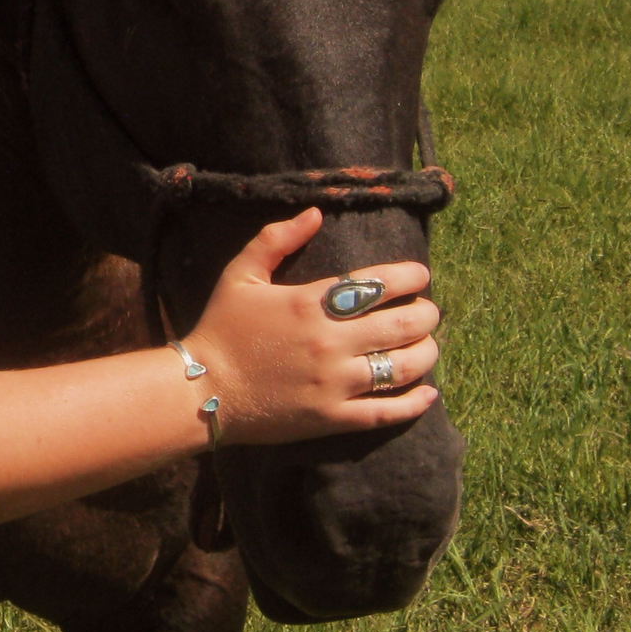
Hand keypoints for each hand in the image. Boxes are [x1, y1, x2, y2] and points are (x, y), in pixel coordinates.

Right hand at [184, 210, 440, 445]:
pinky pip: (386, 412)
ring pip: (402, 367)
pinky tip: (428, 391)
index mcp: (309, 303)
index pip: (378, 284)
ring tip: (428, 344)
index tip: (420, 275)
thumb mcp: (240, 274)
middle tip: (429, 311)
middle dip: (426, 314)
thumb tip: (315, 213)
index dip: (409, 277)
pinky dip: (414, 403)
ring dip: (426, 352)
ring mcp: (334, 384)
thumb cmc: (221, 328)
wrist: (201, 391)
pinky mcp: (333, 418)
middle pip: (400, 325)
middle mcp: (329, 342)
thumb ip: (276, 239)